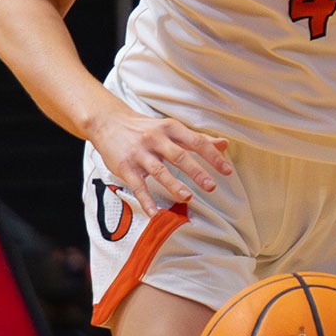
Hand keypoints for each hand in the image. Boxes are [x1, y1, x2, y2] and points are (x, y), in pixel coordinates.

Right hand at [86, 107, 231, 217]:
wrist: (108, 123)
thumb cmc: (146, 128)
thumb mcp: (171, 128)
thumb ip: (197, 139)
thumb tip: (224, 144)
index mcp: (170, 128)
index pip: (196, 142)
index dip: (213, 156)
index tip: (227, 170)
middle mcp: (155, 139)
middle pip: (179, 156)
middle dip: (196, 172)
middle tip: (211, 186)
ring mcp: (139, 153)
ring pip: (159, 171)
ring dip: (173, 185)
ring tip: (187, 198)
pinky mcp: (125, 166)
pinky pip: (137, 185)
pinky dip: (145, 200)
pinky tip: (154, 212)